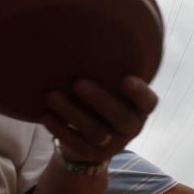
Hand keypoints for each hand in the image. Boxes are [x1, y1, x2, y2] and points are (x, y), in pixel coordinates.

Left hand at [42, 76, 158, 162]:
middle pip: (122, 118)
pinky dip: (59, 129)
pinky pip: (77, 145)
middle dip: (100, 100)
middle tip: (78, 84)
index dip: (139, 93)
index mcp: (140, 109)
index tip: (125, 79)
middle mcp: (131, 128)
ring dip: (72, 113)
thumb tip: (86, 37)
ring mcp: (113, 144)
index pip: (148, 102)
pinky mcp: (92, 155)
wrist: (88, 138)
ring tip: (51, 96)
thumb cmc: (100, 100)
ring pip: (96, 132)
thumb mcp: (110, 89)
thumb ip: (108, 74)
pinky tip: (45, 115)